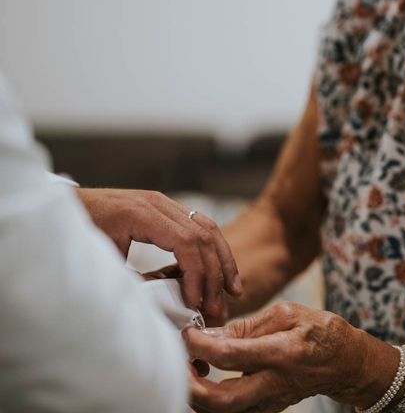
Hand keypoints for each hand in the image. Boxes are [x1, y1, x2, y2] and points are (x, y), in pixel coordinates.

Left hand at [77, 188, 242, 316]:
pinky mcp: (167, 209)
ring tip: (233, 289)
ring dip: (223, 260)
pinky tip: (219, 271)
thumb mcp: (101, 259)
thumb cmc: (78, 230)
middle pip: (204, 235)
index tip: (196, 302)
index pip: (186, 242)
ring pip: (209, 228)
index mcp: (142, 213)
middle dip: (216, 273)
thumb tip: (164, 304)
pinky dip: (213, 250)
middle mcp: (159, 203)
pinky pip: (200, 226)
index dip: (196, 274)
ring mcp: (165, 203)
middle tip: (218, 305)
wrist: (67, 206)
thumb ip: (132, 279)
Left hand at [182, 302, 396, 411]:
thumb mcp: (287, 314)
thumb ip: (248, 326)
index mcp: (280, 353)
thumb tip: (211, 334)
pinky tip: (202, 379)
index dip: (199, 345)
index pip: (229, 355)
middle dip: (189, 387)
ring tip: (184, 369)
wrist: (345, 361)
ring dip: (196, 395)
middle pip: (221, 401)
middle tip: (174, 364)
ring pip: (223, 412)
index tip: (185, 333)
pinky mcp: (267, 409)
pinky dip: (210, 399)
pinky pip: (232, 411)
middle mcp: (274, 383)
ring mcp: (270, 401)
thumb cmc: (319, 331)